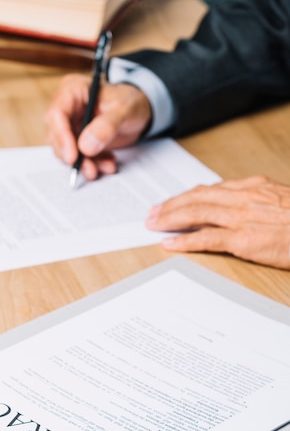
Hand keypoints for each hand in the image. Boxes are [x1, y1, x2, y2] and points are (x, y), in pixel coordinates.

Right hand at [44, 73, 151, 179]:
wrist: (139, 111)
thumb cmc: (131, 102)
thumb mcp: (125, 110)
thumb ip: (107, 126)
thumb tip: (86, 147)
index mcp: (73, 90)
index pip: (57, 114)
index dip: (62, 137)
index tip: (73, 157)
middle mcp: (67, 107)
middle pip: (57, 135)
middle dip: (72, 156)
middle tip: (89, 170)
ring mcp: (70, 124)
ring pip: (66, 149)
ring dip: (84, 163)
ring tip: (105, 167)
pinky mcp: (77, 139)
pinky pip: (78, 156)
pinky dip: (92, 164)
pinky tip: (108, 163)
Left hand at [146, 176, 289, 269]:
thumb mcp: (280, 203)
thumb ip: (257, 202)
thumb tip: (236, 208)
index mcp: (253, 187)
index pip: (210, 189)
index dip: (186, 196)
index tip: (172, 202)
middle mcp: (244, 197)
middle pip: (197, 197)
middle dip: (171, 205)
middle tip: (153, 213)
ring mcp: (242, 217)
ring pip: (196, 213)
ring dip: (170, 218)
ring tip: (154, 224)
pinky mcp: (244, 239)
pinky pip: (206, 238)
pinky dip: (184, 240)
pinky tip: (170, 243)